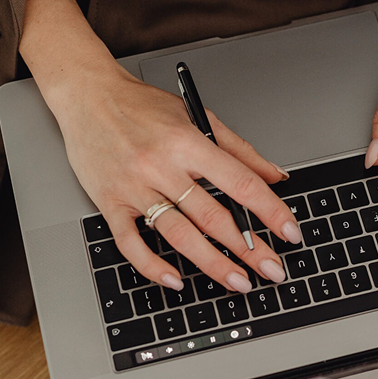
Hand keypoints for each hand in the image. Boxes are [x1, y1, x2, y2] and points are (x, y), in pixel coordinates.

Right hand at [55, 63, 300, 293]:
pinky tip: (176, 280)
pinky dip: (153, 266)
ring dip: (212, 264)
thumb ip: (238, 148)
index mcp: (187, 142)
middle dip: (249, 249)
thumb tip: (274, 175)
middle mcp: (161, 166)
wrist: (88, 96)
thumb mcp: (196, 115)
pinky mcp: (109, 203)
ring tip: (238, 281)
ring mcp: (134, 187)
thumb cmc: (140, 105)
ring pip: (179, 235)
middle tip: (273, 269)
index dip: (269, 210)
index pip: (239, 182)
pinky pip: (131, 242)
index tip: (289, 231)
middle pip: (213, 217)